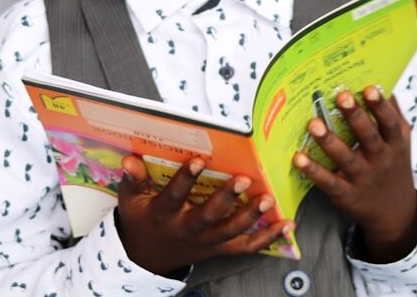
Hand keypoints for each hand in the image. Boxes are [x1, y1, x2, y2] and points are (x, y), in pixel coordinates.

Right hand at [115, 155, 291, 275]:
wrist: (147, 257)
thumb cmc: (142, 221)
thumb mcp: (130, 201)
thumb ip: (132, 180)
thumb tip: (130, 161)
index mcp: (164, 214)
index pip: (174, 196)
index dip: (186, 178)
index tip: (199, 160)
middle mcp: (187, 229)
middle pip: (209, 216)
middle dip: (227, 198)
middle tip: (244, 179)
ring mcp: (206, 242)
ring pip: (230, 232)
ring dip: (251, 216)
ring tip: (267, 199)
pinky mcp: (219, 249)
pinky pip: (246, 247)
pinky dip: (268, 237)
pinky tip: (286, 224)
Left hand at [293, 86, 416, 262]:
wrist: (395, 212)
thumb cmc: (393, 164)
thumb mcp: (400, 142)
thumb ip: (392, 114)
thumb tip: (383, 82)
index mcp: (395, 143)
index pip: (389, 122)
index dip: (380, 106)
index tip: (370, 88)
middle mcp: (381, 160)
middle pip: (368, 137)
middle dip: (355, 117)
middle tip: (341, 96)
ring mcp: (363, 178)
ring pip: (346, 158)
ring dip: (329, 141)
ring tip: (313, 124)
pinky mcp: (346, 194)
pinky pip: (328, 181)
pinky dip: (313, 170)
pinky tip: (298, 157)